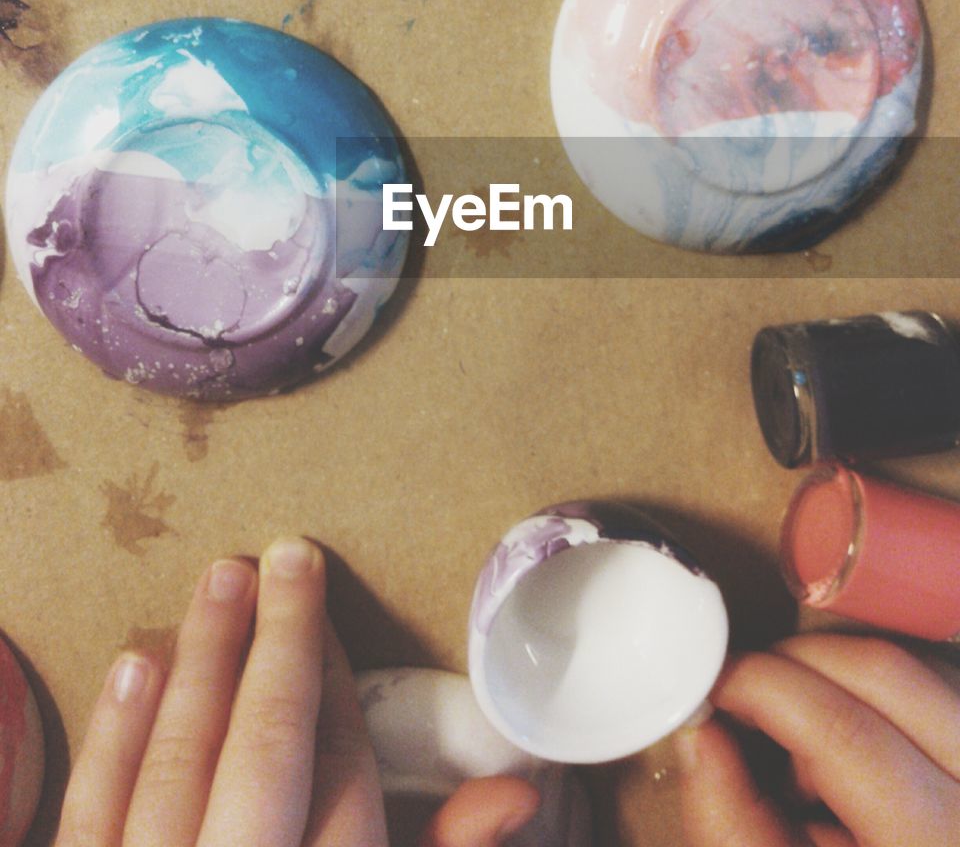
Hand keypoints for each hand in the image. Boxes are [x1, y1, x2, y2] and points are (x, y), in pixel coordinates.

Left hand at [55, 540, 537, 846]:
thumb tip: (519, 791)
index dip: (332, 679)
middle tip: (283, 553)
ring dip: (199, 661)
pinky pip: (93, 817)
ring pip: (175, 763)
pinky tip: (136, 664)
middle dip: (275, 640)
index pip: (337, 772)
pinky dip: (114, 733)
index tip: (322, 609)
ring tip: (219, 580)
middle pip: (263, 745)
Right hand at [677, 634, 959, 846]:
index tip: (712, 683)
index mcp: (932, 844)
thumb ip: (734, 824)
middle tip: (743, 698)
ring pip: (911, 663)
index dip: (762, 687)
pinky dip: (877, 689)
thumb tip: (699, 730)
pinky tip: (852, 742)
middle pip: (882, 671)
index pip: (844, 730)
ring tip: (803, 743)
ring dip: (836, 675)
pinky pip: (933, 680)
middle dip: (792, 663)